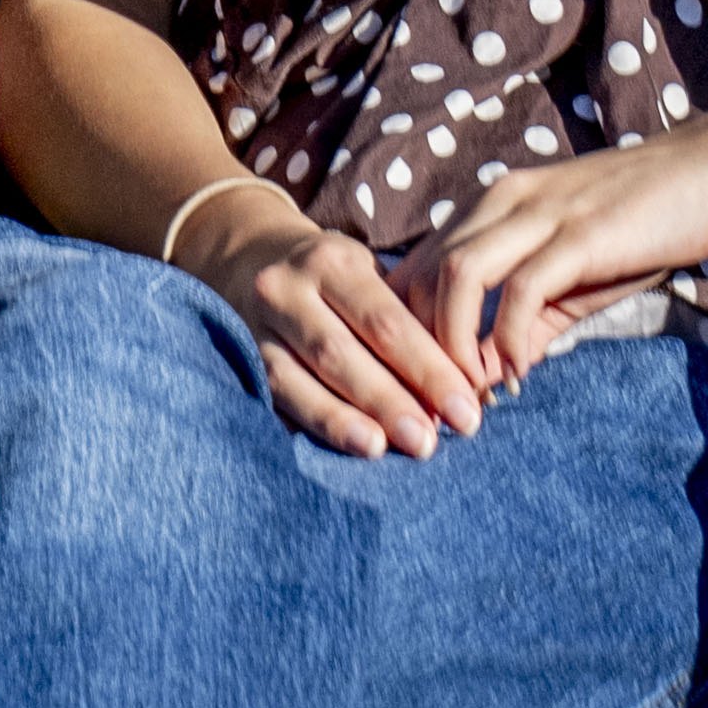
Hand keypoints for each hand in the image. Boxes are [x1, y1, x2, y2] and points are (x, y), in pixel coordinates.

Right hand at [164, 187, 497, 459]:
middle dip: (389, 400)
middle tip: (430, 442)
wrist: (246, 257)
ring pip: (299, 379)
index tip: (466, 411)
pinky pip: (274, 398)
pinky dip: (310, 425)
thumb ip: (407, 326)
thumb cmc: (333, 279)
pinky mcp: (241, 360)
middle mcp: (289, 288)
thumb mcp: (365, 277)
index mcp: (334, 261)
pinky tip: (340, 449)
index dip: (427, 368)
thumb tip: (458, 394)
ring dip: (343, 420)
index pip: (386, 321)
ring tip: (382, 450)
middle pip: (341, 352)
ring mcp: (257, 326)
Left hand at [388, 122, 707, 397]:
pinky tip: (518, 375)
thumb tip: (490, 379)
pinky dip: (509, 337)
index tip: (417, 394)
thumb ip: (528, 324)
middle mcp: (500, 201)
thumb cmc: (639, 226)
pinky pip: (523, 287)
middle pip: (423, 275)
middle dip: (418, 352)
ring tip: (469, 399)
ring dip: (453, 346)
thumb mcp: (571, 279)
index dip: (405, 336)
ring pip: (458, 275)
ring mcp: (539, 212)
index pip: (417, 270)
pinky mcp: (579, 232)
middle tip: (435, 411)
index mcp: (490, 208)